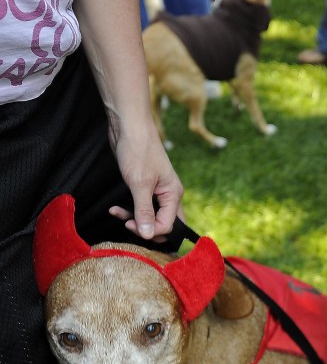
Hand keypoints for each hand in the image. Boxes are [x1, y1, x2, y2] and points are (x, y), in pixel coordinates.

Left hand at [108, 124, 183, 240]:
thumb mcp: (139, 184)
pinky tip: (116, 209)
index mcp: (174, 194)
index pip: (169, 225)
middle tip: (127, 223)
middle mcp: (169, 195)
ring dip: (134, 219)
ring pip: (151, 217)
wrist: (129, 127)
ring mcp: (157, 192)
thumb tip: (149, 236)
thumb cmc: (138, 151)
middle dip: (146, 228)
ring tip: (117, 213)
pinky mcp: (145, 188)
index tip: (130, 225)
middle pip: (163, 224)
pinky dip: (129, 210)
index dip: (150, 230)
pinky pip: (141, 207)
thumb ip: (144, 212)